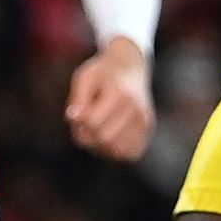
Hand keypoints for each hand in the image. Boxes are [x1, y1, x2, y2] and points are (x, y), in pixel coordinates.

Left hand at [67, 37, 156, 160]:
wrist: (131, 67)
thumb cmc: (103, 73)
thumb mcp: (85, 77)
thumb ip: (78, 98)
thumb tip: (72, 119)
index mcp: (120, 93)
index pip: (93, 123)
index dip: (79, 125)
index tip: (76, 116)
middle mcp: (136, 109)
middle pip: (105, 139)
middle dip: (87, 137)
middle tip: (81, 126)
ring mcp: (144, 121)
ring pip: (117, 151)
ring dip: (100, 147)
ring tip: (94, 131)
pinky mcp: (148, 130)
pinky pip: (129, 153)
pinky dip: (115, 150)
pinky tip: (108, 137)